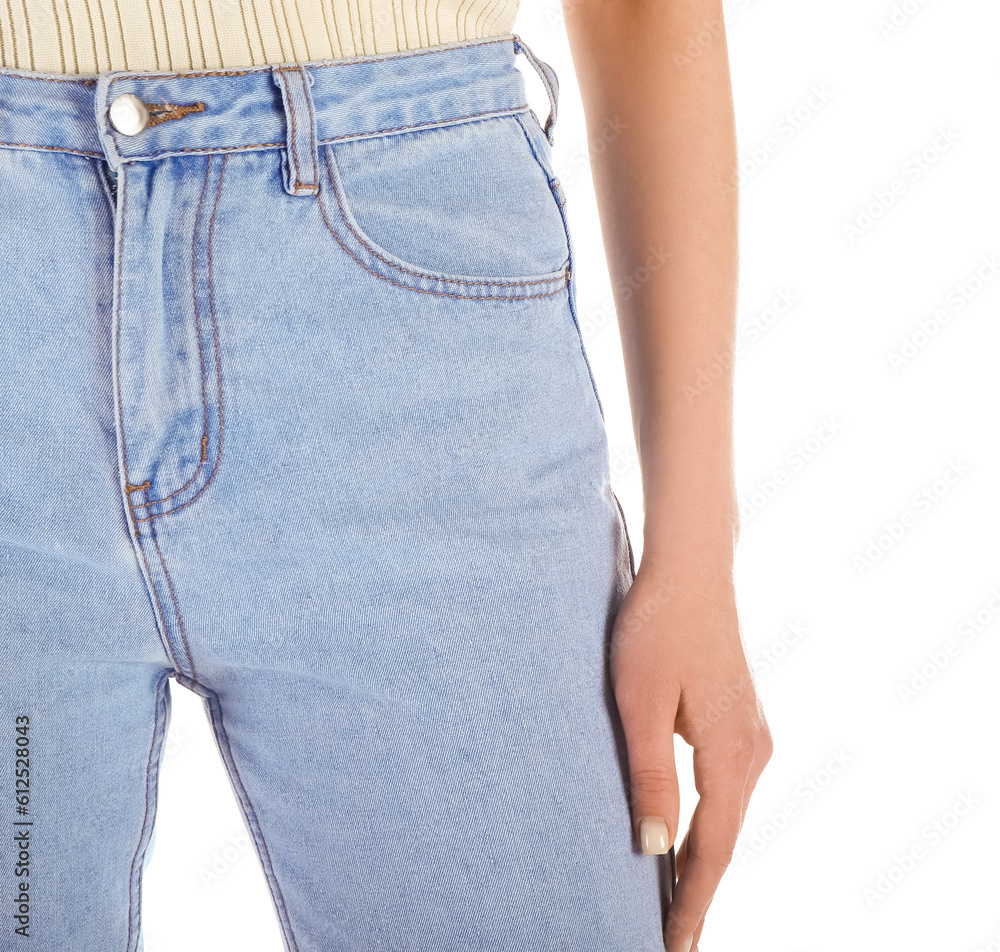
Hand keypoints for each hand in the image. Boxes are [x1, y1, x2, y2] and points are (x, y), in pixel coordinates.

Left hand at [609, 559, 771, 951]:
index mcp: (730, 754)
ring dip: (702, 858)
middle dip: (698, 890)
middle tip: (671, 940)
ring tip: (675, 902)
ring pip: (726, 814)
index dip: (691, 902)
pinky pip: (724, 788)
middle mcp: (753, 750)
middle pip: (725, 838)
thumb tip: (651, 848)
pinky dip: (706, 822)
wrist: (691, 568)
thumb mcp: (640, 703)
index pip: (711, 849)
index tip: (673, 946)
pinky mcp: (738, 718)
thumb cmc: (657, 627)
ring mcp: (750, 733)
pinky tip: (685, 836)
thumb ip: (649, 776)